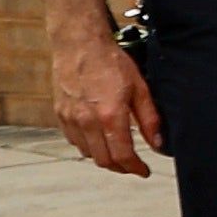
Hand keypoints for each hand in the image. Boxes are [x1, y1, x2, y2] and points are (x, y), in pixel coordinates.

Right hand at [51, 36, 161, 176]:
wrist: (79, 44)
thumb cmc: (109, 61)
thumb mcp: (140, 88)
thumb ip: (149, 118)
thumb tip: (157, 142)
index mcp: (109, 116)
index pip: (122, 156)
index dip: (135, 168)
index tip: (143, 171)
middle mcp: (86, 121)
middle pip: (103, 160)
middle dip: (120, 167)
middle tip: (132, 165)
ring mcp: (70, 118)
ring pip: (87, 152)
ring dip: (103, 157)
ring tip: (118, 152)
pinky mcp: (60, 114)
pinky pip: (73, 140)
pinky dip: (87, 145)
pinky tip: (98, 138)